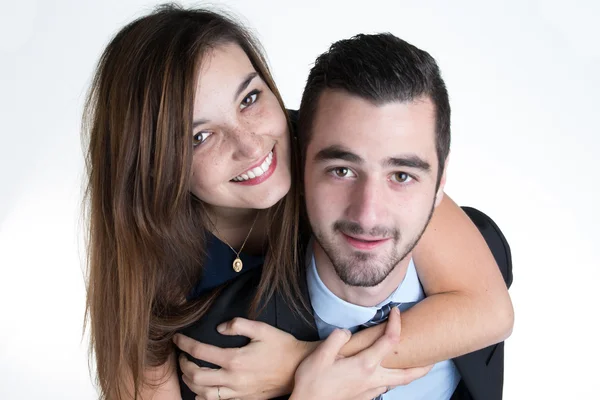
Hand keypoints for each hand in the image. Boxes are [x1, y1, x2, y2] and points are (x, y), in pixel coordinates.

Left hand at [173, 318, 318, 399]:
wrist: (298, 367)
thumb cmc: (281, 346)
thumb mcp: (262, 329)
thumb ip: (238, 325)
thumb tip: (219, 328)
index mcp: (235, 359)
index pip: (200, 351)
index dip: (185, 344)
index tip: (177, 338)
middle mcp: (233, 378)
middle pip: (196, 376)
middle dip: (183, 365)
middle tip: (181, 356)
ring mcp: (237, 392)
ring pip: (203, 393)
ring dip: (190, 383)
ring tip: (188, 372)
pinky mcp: (243, 399)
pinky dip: (204, 395)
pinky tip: (202, 387)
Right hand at [290, 308, 432, 399]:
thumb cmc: (312, 383)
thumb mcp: (320, 355)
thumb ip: (337, 338)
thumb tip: (346, 332)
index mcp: (365, 365)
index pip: (390, 341)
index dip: (396, 324)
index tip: (397, 312)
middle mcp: (373, 380)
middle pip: (408, 374)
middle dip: (424, 365)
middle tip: (433, 356)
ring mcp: (370, 392)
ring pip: (397, 383)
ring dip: (406, 373)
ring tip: (409, 362)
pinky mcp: (364, 399)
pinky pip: (383, 387)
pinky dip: (390, 379)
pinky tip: (382, 373)